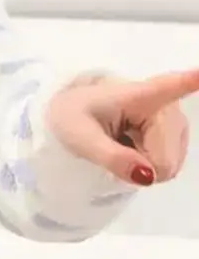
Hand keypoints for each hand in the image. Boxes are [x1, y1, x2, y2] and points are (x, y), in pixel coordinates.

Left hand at [48, 69, 198, 186]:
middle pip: (166, 160)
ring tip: (120, 142)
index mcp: (141, 95)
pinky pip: (167, 167)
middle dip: (139, 164)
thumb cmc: (73, 118)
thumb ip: (112, 157)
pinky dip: (145, 165)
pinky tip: (131, 147)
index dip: (190, 81)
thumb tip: (149, 176)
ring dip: (141, 164)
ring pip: (168, 166)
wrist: (71, 114)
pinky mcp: (176, 134)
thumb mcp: (80, 138)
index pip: (172, 87)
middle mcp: (167, 107)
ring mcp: (175, 122)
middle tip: (113, 145)